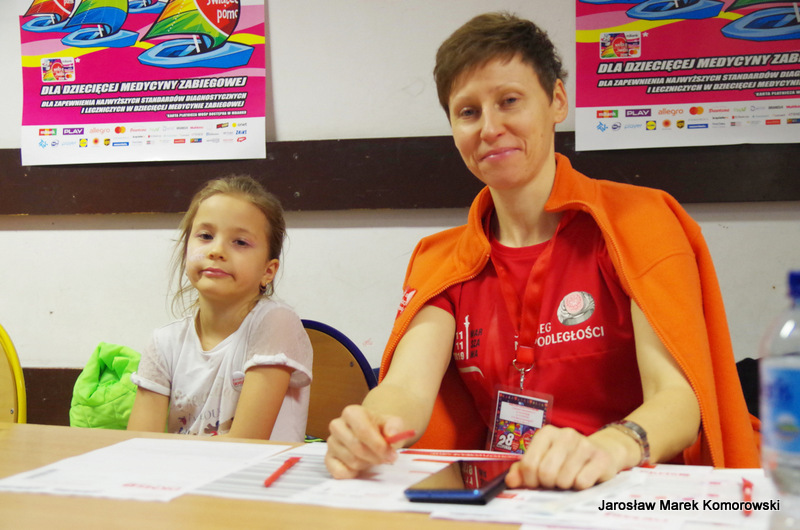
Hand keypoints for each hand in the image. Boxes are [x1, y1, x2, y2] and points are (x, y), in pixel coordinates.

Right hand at [325, 404, 408, 478]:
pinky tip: (360, 466)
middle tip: (386, 458)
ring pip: (351, 461)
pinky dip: (353, 473)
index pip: (362, 430)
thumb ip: (395, 426)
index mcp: (352, 413)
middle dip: (375, 456)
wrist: (371, 434)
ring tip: (372, 457)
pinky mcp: (328, 458)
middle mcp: (337, 425)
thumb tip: (392, 434)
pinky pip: (339, 472)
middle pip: (357, 447)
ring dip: (367, 463)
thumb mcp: (392, 424)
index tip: (391, 454)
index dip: (378, 445)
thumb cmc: (380, 429)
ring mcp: (331, 443)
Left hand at [504, 425, 620, 489]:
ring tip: (569, 479)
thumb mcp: (542, 460)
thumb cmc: (565, 460)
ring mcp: (585, 445)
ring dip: (565, 486)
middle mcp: (566, 435)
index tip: (537, 482)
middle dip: (548, 484)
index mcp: (547, 433)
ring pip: (564, 479)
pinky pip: (582, 483)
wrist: (600, 453)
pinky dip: (580, 487)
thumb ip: (523, 470)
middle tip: (554, 482)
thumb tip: (510, 481)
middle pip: (545, 472)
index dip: (530, 480)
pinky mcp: (601, 458)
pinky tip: (583, 478)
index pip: (528, 464)